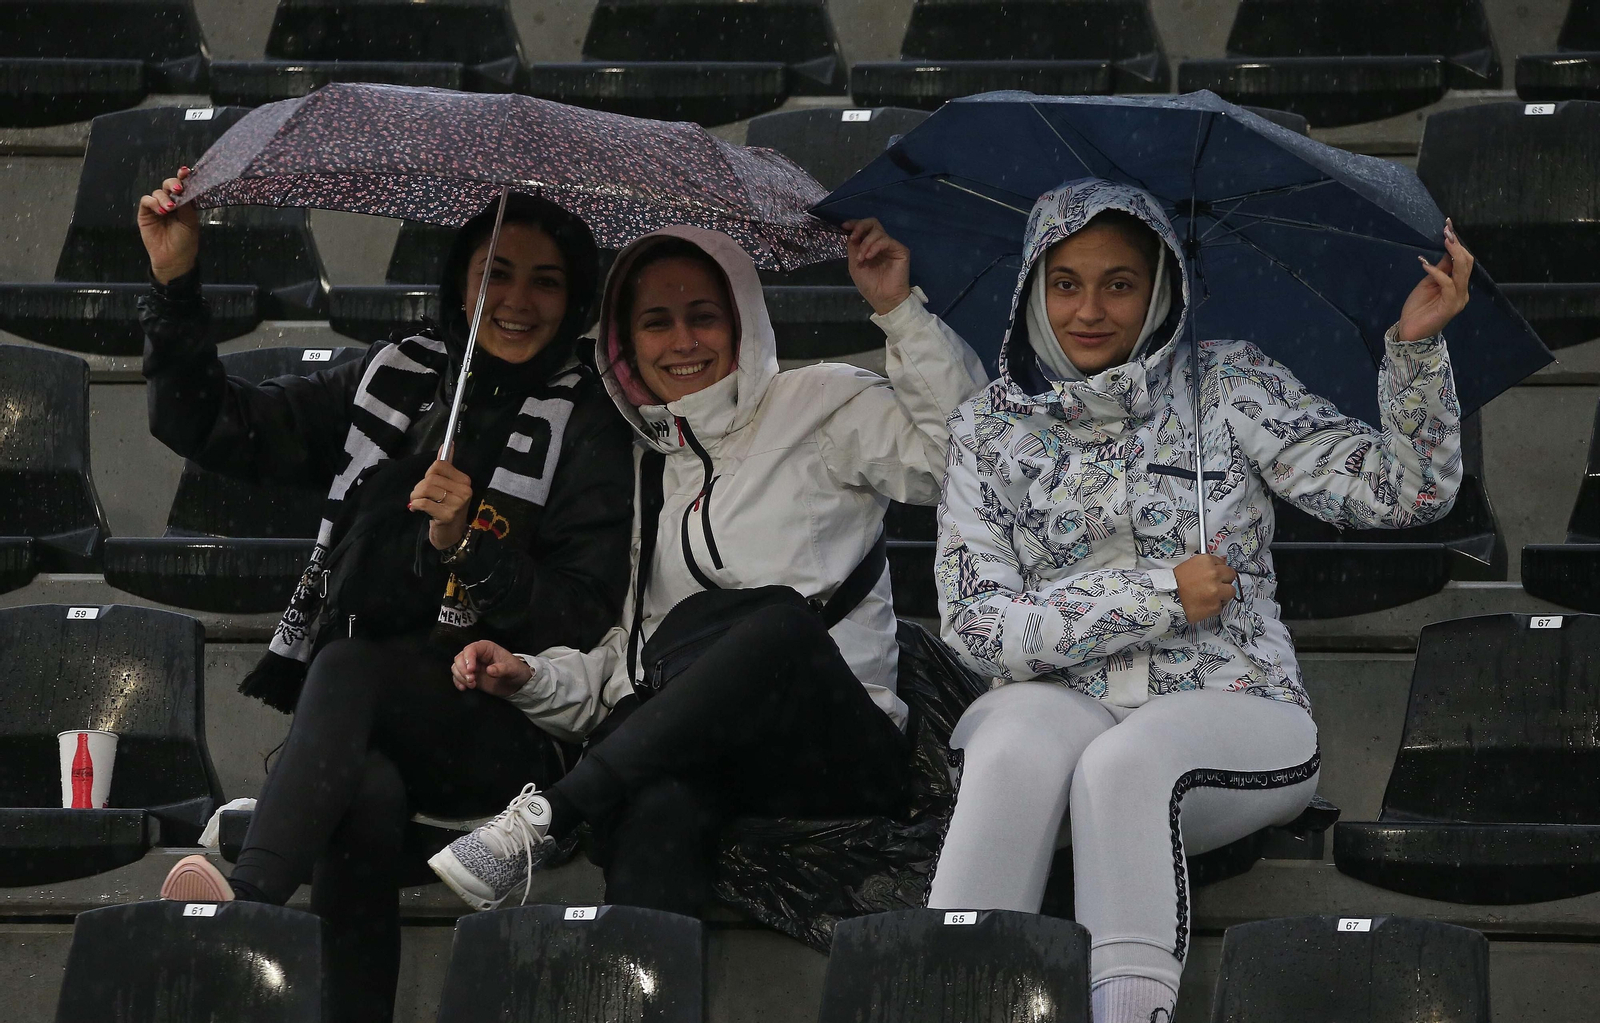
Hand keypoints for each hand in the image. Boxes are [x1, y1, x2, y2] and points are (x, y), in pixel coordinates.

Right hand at [137, 166, 199, 283]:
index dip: (184, 177)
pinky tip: (161, 211)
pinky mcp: (145, 213)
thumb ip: (187, 205)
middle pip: (169, 185)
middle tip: (178, 189)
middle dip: (173, 184)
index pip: (184, 187)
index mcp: (185, 204)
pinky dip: (153, 203)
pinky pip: (146, 201)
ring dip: (164, 198)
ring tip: (170, 209)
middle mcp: (171, 202)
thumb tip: (184, 189)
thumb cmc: (185, 241)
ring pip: (158, 192)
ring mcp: (157, 207)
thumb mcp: (190, 222)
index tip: (186, 171)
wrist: (173, 259)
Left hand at [408, 460, 473, 549]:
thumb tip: (446, 444)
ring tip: (416, 502)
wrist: (451, 535)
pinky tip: (416, 509)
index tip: (428, 483)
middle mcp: (464, 491)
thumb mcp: (449, 487)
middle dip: (419, 487)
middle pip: (431, 477)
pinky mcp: (447, 515)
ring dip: (415, 496)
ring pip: (426, 488)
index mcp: (465, 480)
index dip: (428, 473)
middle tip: (418, 496)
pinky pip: (423, 503)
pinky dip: (415, 505)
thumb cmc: (447, 508)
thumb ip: (446, 466)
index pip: (439, 465)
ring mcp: (457, 504)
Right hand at [451, 640, 531, 697]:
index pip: (471, 649)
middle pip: (460, 658)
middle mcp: (476, 655)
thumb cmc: (515, 670)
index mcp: (486, 648)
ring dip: (460, 677)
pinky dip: (458, 682)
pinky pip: (457, 677)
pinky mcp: (470, 676)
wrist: (516, 683)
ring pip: (456, 667)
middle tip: (471, 680)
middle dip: (462, 670)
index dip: (468, 659)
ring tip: (472, 685)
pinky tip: (464, 688)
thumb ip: (502, 669)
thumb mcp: (512, 669)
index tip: (471, 670)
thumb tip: (490, 670)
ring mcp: (472, 666)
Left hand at [845, 217, 912, 315]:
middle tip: (854, 237)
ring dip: (865, 243)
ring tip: (862, 258)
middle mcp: (881, 243)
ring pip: (878, 231)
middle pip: (873, 223)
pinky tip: (869, 256)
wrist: (883, 299)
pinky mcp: (900, 250)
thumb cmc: (870, 285)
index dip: (854, 224)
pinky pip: (886, 240)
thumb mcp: (855, 265)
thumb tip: (850, 233)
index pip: (864, 228)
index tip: (844, 226)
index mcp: (870, 246)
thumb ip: (853, 248)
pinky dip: (875, 246)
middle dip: (860, 227)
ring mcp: (891, 246)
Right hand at [1173, 554, 1236, 622]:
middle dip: (1225, 580)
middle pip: (1231, 575)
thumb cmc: (1174, 583)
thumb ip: (1207, 565)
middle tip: (1215, 585)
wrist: (1166, 599)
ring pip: (1231, 591)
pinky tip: (1204, 604)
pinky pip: (1222, 606)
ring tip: (1210, 596)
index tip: (1214, 575)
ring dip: (1223, 594)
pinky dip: (1214, 606)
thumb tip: (1222, 563)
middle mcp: (1213, 574)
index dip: (1219, 570)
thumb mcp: (1189, 566)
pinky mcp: (1215, 606)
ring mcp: (1216, 591)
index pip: (1223, 563)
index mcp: (1206, 561)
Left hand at [1396, 218, 1472, 342]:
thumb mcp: (1428, 283)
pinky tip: (1424, 263)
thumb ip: (1440, 269)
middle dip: (1457, 245)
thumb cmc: (1418, 308)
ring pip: (1462, 271)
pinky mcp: (1450, 306)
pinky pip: (1448, 284)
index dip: (1457, 242)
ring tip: (1444, 240)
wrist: (1410, 332)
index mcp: (1458, 285)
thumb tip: (1448, 249)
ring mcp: (1458, 299)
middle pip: (1467, 263)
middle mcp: (1462, 291)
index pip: (1463, 260)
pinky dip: (1437, 272)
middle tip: (1447, 231)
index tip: (1448, 225)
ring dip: (1453, 253)